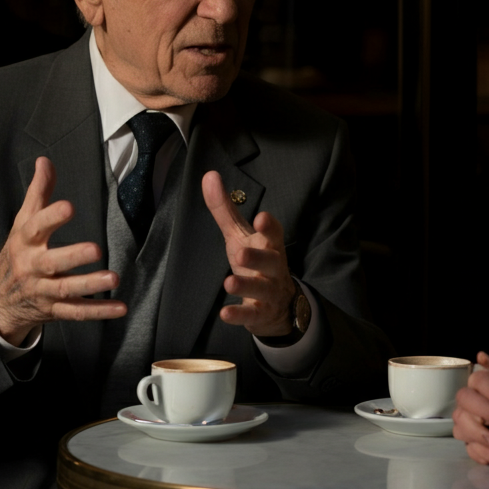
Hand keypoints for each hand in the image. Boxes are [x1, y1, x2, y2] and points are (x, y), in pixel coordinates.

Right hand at [0, 157, 124, 345]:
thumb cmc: (17, 252)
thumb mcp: (22, 222)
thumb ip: (38, 193)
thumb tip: (45, 161)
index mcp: (24, 243)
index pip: (34, 228)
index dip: (50, 217)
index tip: (68, 207)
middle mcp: (32, 268)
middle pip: (51, 263)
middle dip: (72, 257)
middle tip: (95, 249)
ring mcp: (43, 291)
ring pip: (66, 290)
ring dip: (90, 285)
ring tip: (113, 278)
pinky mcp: (55, 309)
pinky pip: (77, 312)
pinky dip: (99, 311)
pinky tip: (121, 308)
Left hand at [202, 170, 294, 336]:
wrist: (279, 305)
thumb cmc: (256, 262)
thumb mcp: (239, 234)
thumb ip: (225, 208)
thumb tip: (209, 175)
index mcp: (269, 245)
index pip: (274, 233)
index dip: (270, 227)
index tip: (263, 217)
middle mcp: (273, 267)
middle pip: (271, 261)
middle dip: (258, 257)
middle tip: (240, 253)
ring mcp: (269, 291)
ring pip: (261, 288)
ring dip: (246, 285)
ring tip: (229, 282)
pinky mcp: (261, 313)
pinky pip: (252, 314)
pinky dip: (239, 314)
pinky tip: (225, 313)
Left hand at [452, 352, 488, 468]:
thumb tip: (479, 359)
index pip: (477, 381)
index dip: (478, 388)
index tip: (487, 395)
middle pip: (467, 407)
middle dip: (469, 410)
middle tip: (478, 415)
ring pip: (469, 433)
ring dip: (470, 430)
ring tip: (483, 429)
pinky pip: (483, 454)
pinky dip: (480, 449)